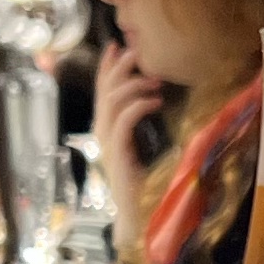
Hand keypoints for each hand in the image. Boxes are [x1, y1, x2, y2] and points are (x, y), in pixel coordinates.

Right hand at [90, 39, 165, 247]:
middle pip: (104, 92)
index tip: (116, 46)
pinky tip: (157, 101)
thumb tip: (161, 100)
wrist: (140, 217)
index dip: (107, 68)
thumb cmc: (148, 186)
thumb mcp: (147, 149)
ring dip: (133, 85)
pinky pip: (123, 121)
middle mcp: (103, 134)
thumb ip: (145, 128)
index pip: (103, 92)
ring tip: (155, 81)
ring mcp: (107, 144)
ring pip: (111, 102)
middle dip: (118, 67)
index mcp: (108, 131)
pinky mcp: (117, 154)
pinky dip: (139, 105)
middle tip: (135, 51)